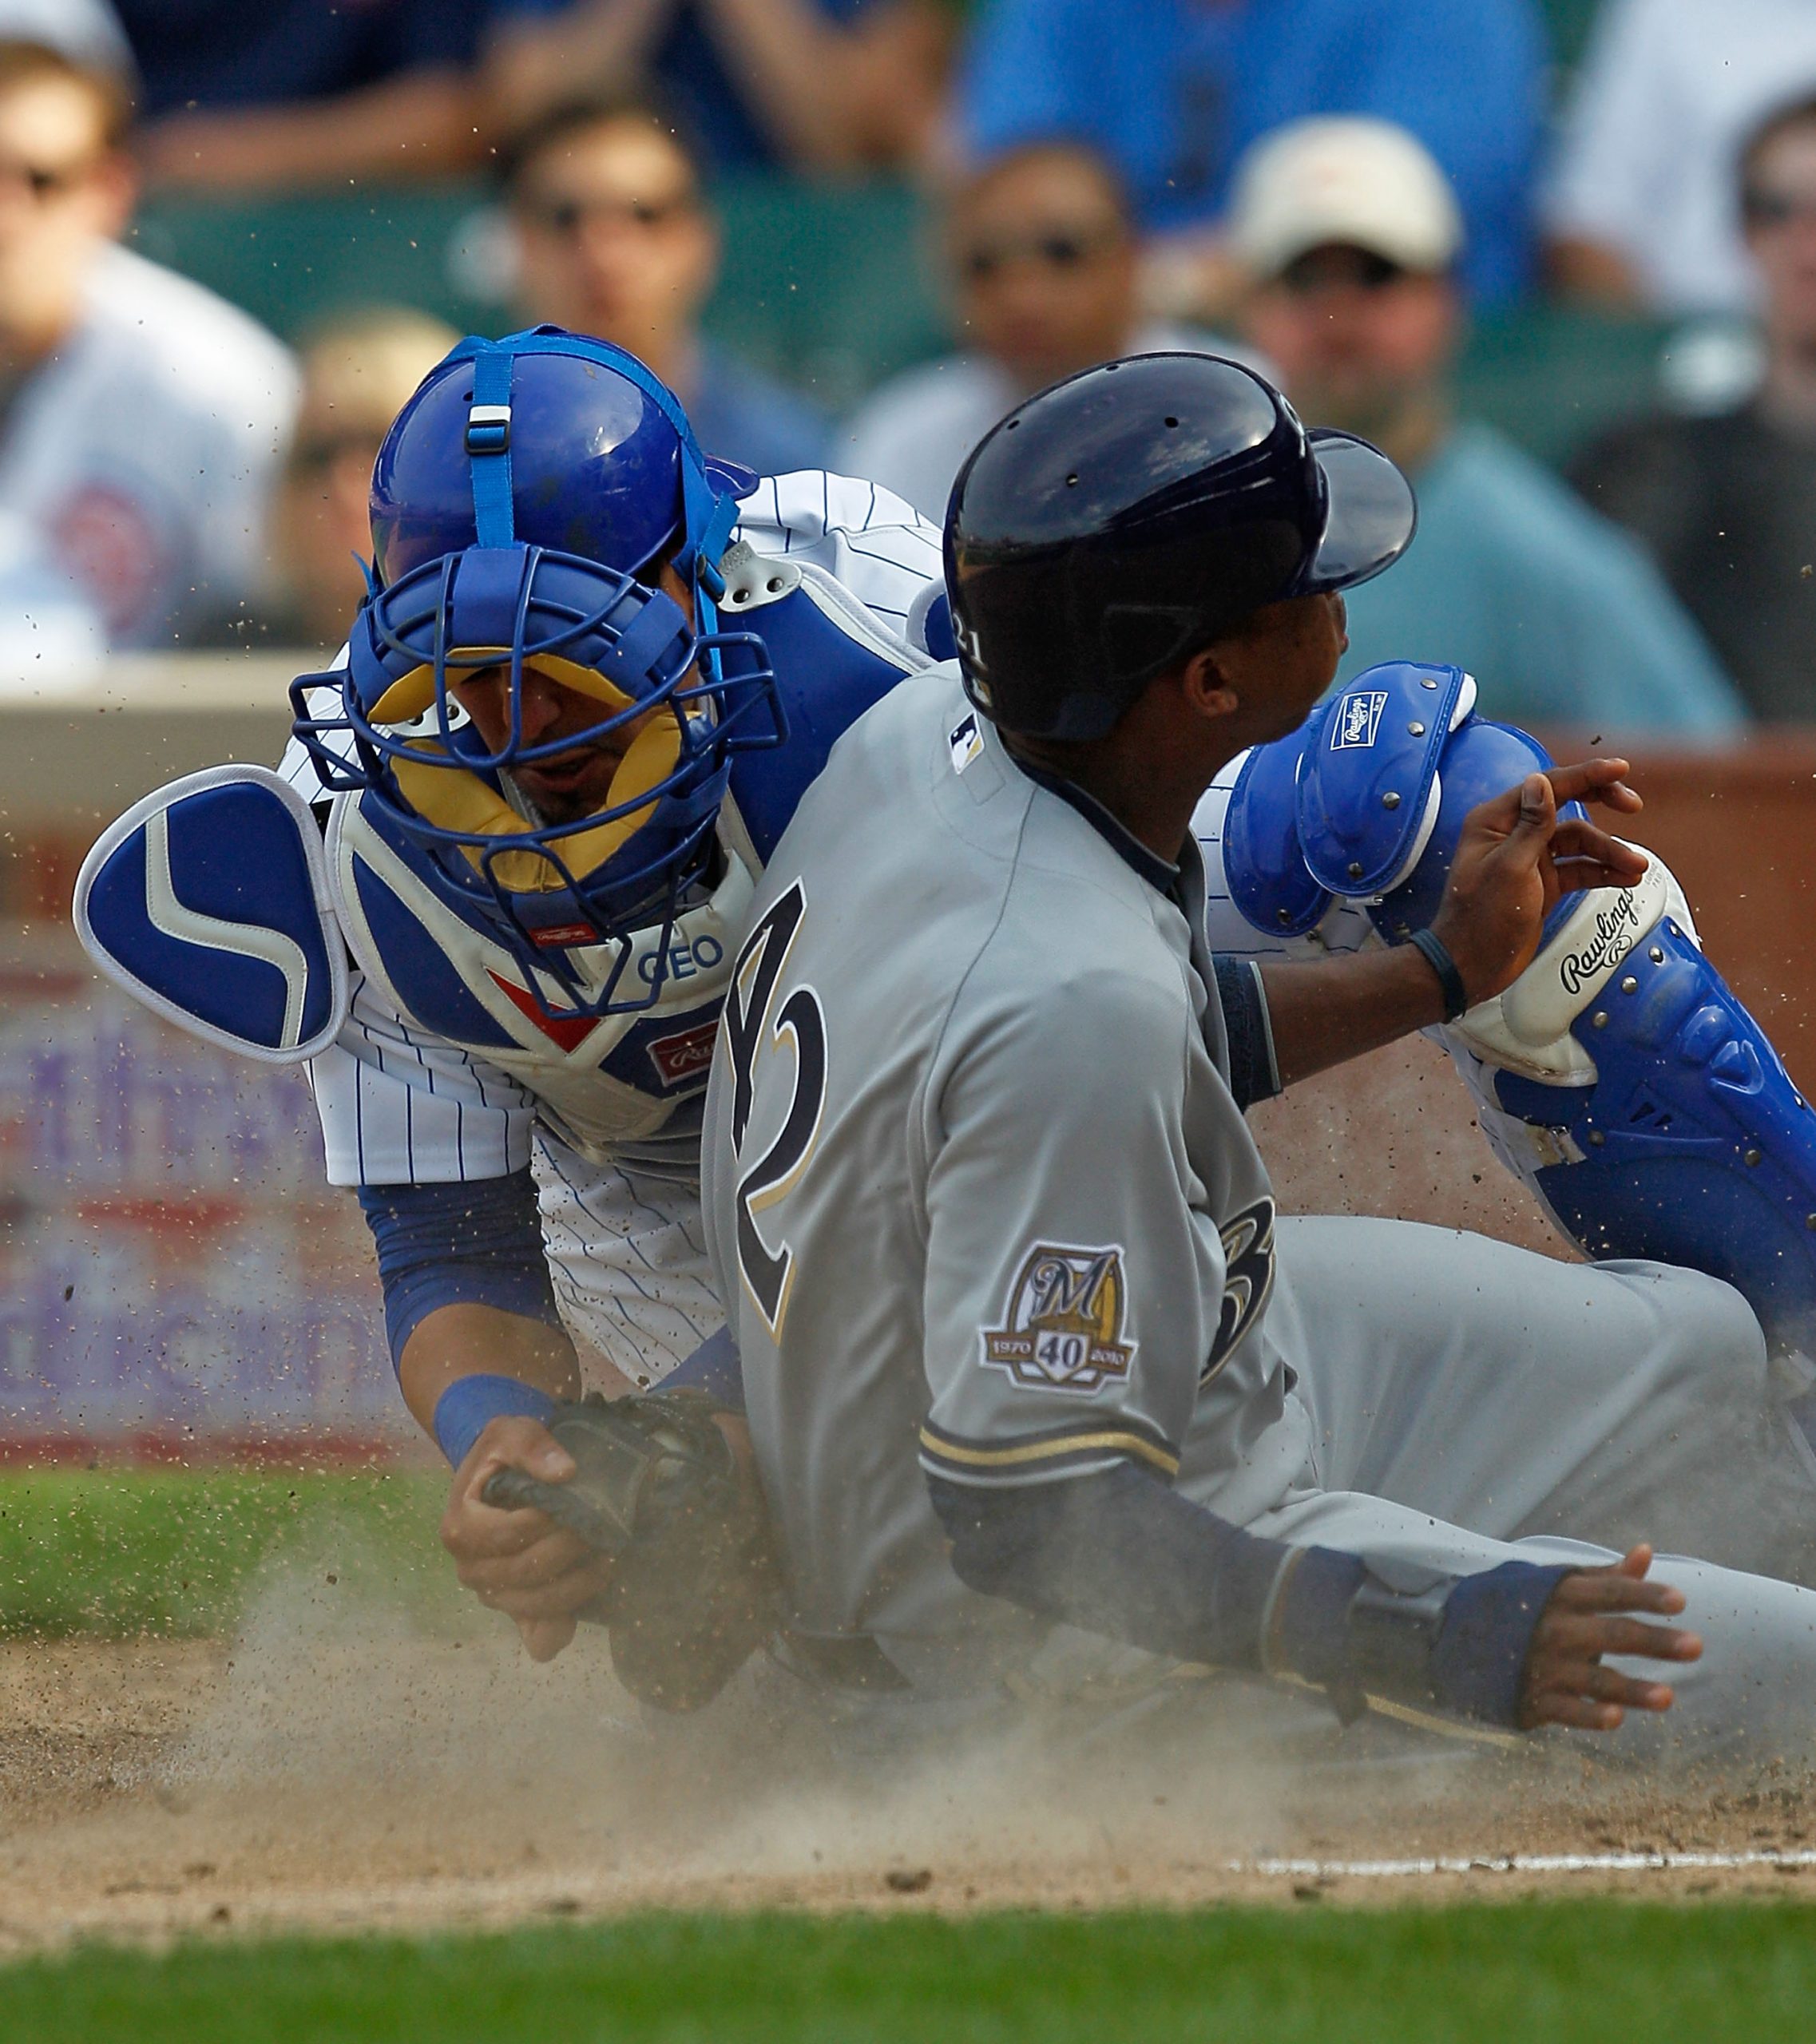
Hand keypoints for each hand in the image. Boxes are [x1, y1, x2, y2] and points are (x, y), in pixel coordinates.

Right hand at [440, 1415, 618, 1661]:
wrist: (496, 1476)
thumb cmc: (503, 1455)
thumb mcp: (512, 1432)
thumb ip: (533, 1447)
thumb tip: (565, 1473)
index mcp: (460, 1528)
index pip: (509, 1535)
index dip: (546, 1522)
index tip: (577, 1505)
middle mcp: (469, 1568)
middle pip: (525, 1571)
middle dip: (569, 1550)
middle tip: (603, 1529)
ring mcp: (490, 1593)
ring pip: (536, 1604)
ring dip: (578, 1585)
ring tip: (609, 1557)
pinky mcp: (514, 1607)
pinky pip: (536, 1634)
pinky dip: (561, 1628)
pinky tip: (586, 1606)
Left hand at [1430, 760, 1647, 1008]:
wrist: (1472, 966)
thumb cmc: (1483, 917)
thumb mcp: (1510, 867)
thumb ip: (1531, 825)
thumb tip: (1540, 781)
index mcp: (1496, 821)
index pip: (1547, 786)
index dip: (1586, 775)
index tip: (1622, 768)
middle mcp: (1514, 834)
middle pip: (1566, 806)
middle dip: (1602, 804)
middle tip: (1634, 806)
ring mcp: (1530, 860)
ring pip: (1578, 843)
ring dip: (1609, 851)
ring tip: (1638, 866)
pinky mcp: (1543, 885)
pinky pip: (1579, 869)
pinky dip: (1602, 872)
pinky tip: (1627, 878)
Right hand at [1518, 1545, 1701, 1730]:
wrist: (1460, 1637)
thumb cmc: (1527, 1609)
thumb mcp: (1559, 1585)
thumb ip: (1606, 1577)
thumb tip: (1646, 1550)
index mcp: (1561, 1595)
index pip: (1610, 1593)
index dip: (1644, 1595)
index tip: (1680, 1600)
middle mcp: (1554, 1628)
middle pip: (1612, 1635)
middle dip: (1654, 1641)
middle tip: (1697, 1646)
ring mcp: (1543, 1665)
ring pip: (1595, 1679)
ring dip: (1632, 1689)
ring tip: (1669, 1697)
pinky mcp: (1534, 1699)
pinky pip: (1567, 1711)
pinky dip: (1590, 1715)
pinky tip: (1617, 1718)